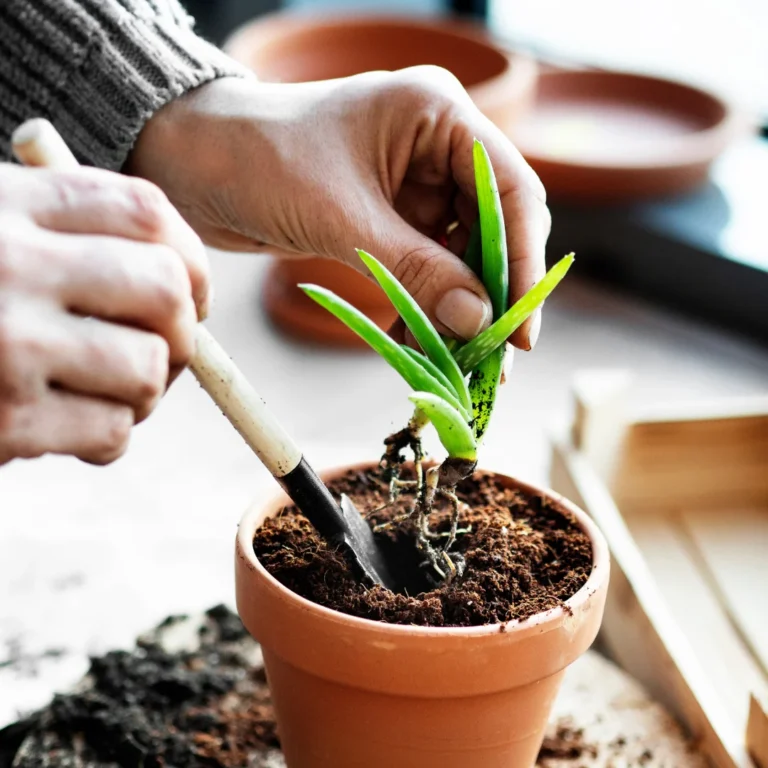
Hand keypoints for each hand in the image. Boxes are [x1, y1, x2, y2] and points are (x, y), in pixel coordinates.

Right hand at [0, 164, 208, 464]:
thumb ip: (62, 236)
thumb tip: (182, 285)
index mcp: (5, 206)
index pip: (143, 211)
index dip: (191, 256)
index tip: (193, 293)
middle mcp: (8, 266)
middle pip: (164, 289)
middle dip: (183, 331)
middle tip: (163, 350)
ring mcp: (6, 344)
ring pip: (148, 368)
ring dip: (146, 391)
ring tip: (110, 392)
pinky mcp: (2, 420)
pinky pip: (112, 430)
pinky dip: (109, 437)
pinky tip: (73, 430)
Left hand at [128, 67, 549, 346]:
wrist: (194, 164)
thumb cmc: (259, 160)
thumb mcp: (343, 218)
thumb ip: (416, 268)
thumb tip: (478, 319)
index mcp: (437, 114)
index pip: (512, 189)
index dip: (525, 261)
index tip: (521, 323)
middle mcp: (435, 144)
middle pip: (494, 227)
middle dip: (493, 294)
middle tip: (496, 358)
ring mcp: (413, 182)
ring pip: (460, 253)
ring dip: (461, 308)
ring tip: (464, 364)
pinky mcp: (389, 216)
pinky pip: (426, 265)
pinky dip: (427, 304)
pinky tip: (425, 344)